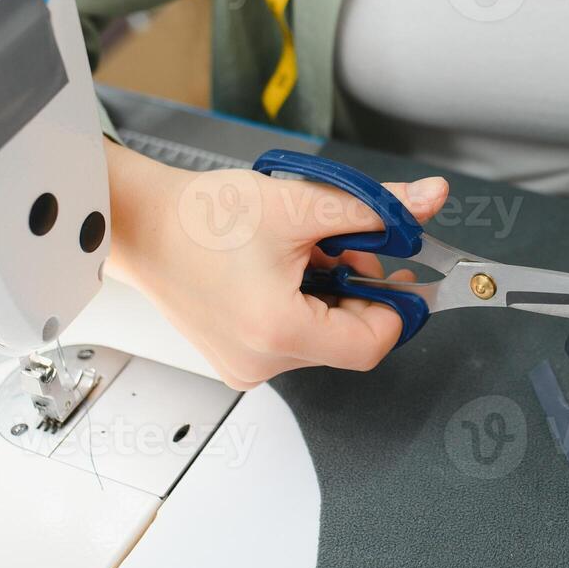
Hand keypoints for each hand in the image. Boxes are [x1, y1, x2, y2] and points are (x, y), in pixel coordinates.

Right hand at [103, 141, 448, 389]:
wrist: (140, 222)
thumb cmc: (202, 216)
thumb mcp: (303, 203)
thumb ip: (376, 207)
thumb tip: (429, 201)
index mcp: (278, 331)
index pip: (374, 343)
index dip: (394, 303)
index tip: (394, 267)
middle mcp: (261, 362)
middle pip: (349, 339)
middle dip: (356, 289)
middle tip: (335, 245)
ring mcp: (245, 366)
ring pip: (322, 336)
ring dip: (328, 293)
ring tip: (297, 252)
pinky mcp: (235, 359)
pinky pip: (292, 338)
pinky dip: (300, 303)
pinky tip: (277, 270)